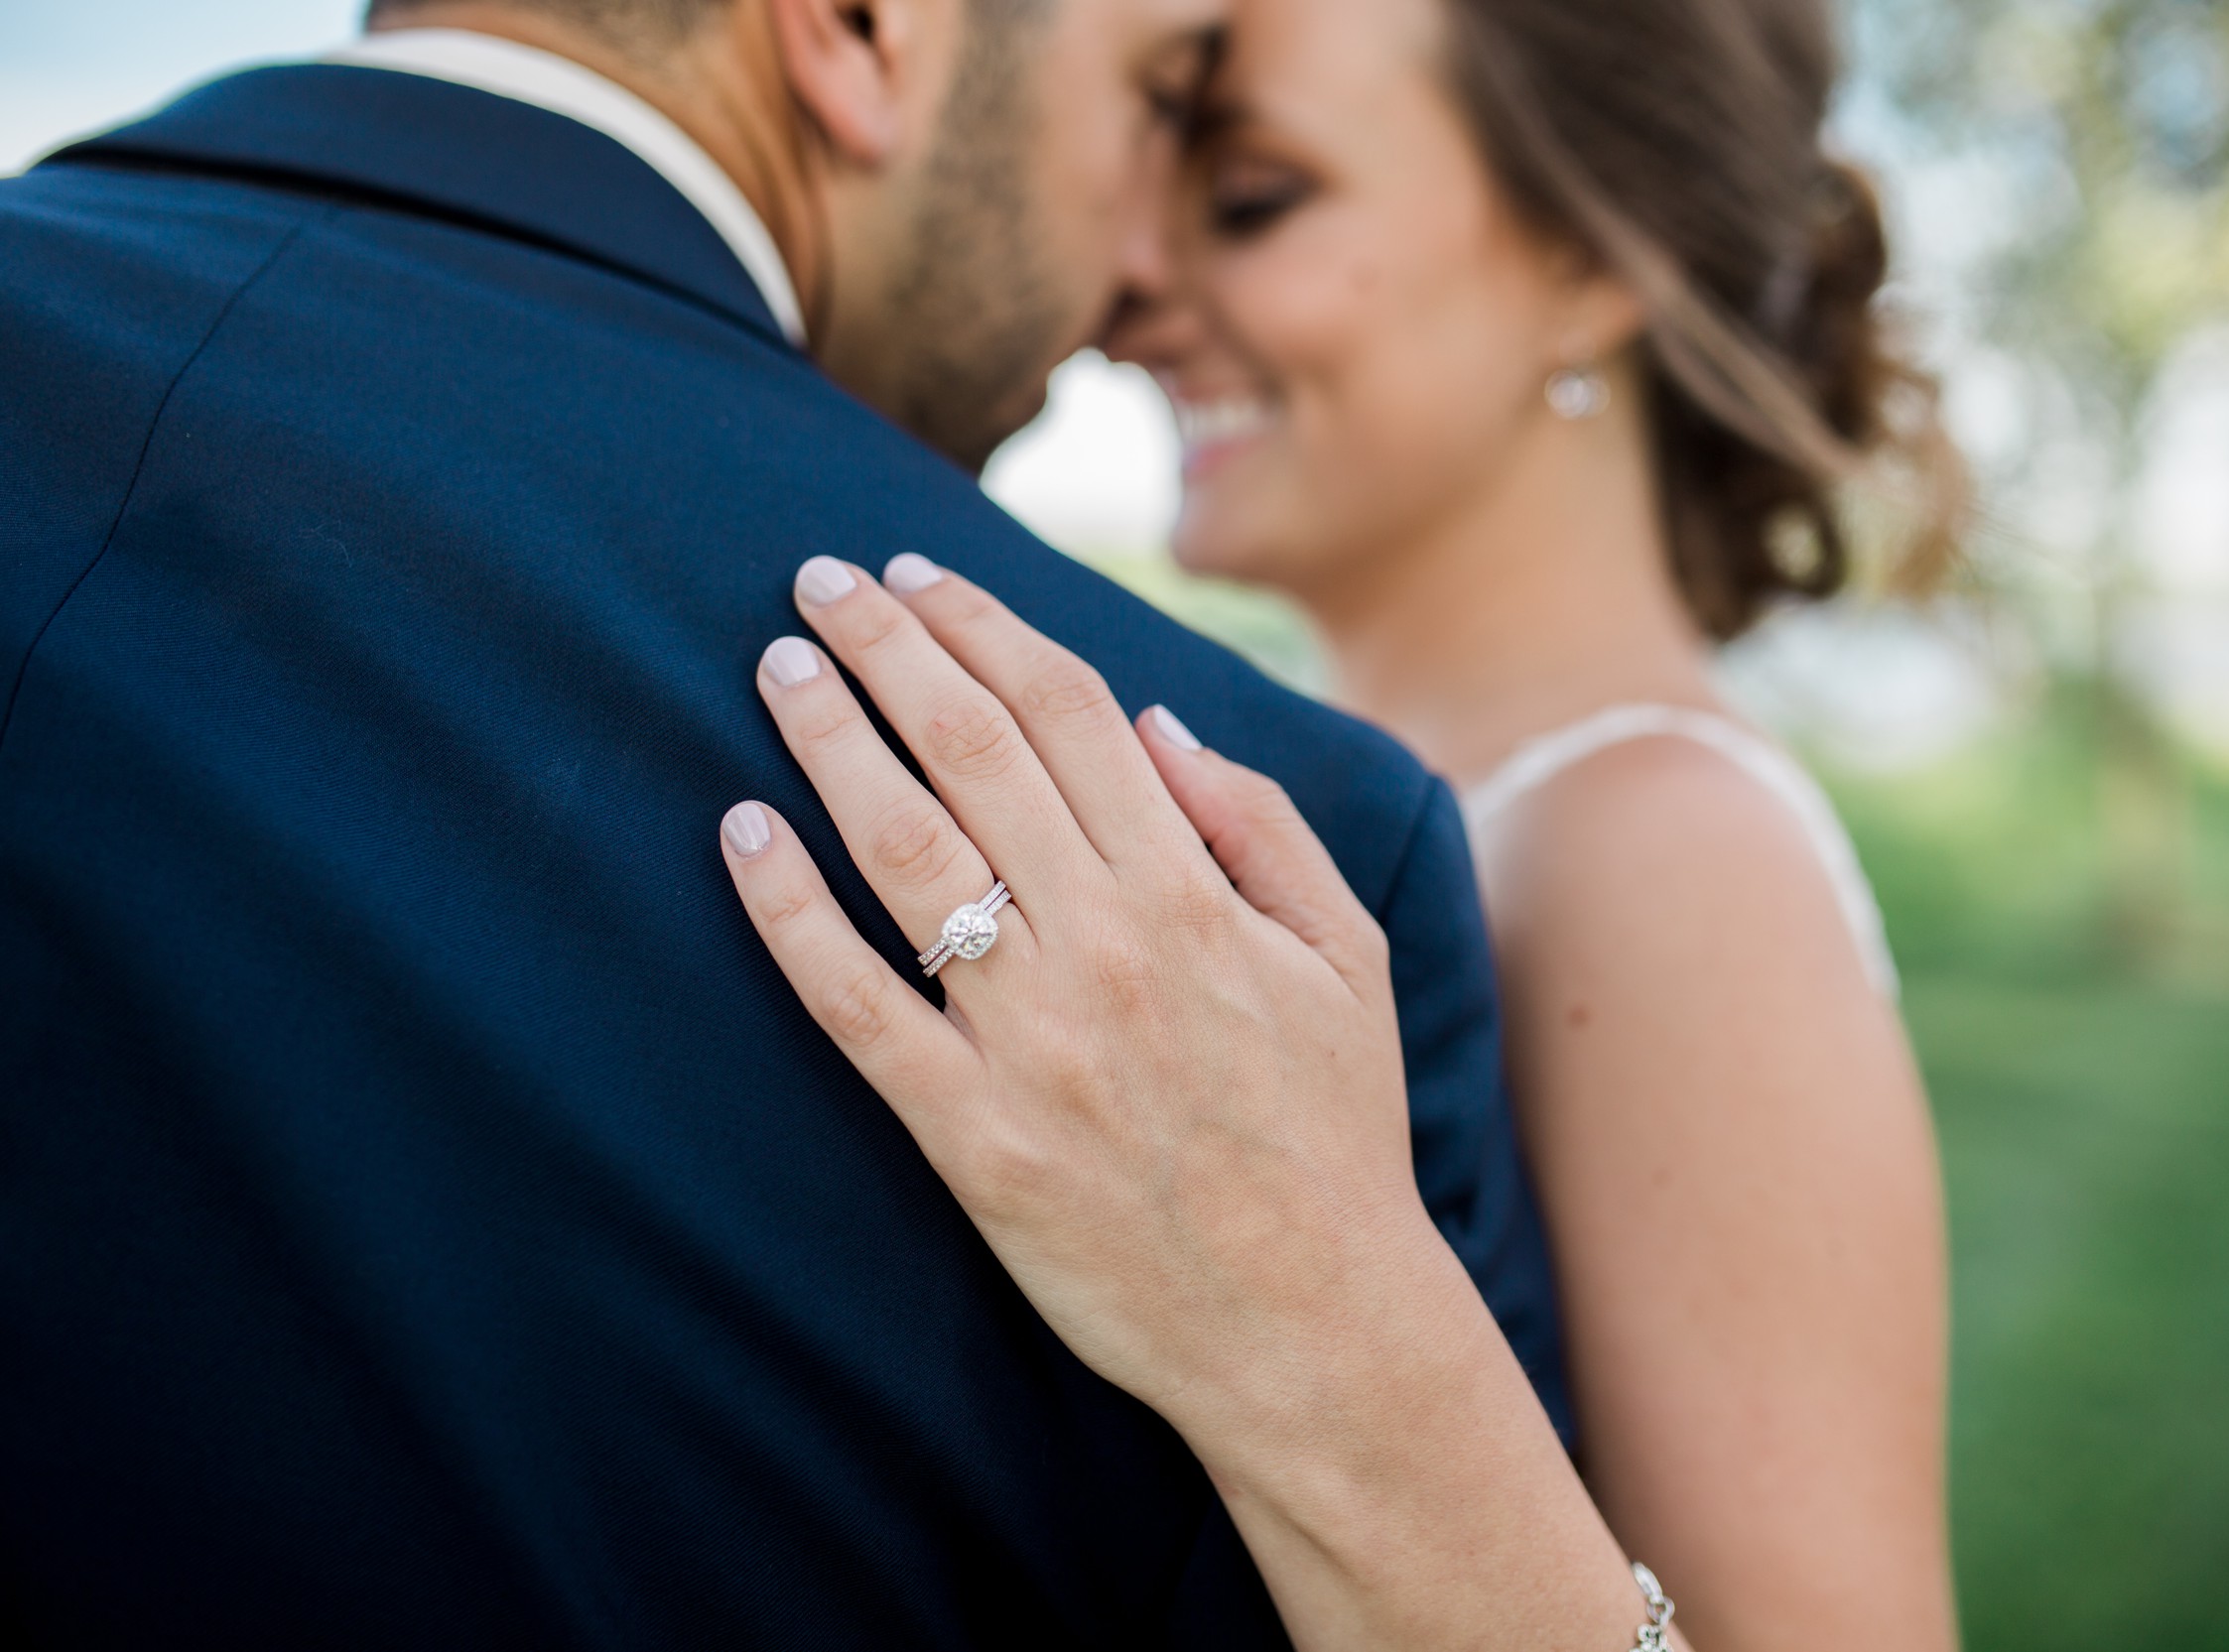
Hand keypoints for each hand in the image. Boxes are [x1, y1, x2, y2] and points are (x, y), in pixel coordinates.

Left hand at [716, 553, 1430, 1424]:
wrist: (1316, 1326)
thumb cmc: (1337, 1136)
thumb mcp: (1347, 958)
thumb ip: (1261, 826)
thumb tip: (1157, 726)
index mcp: (1192, 893)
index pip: (1066, 710)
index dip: (982, 624)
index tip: (918, 573)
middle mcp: (1105, 946)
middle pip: (969, 750)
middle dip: (886, 646)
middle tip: (818, 578)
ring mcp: (1031, 1040)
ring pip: (904, 851)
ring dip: (829, 741)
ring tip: (776, 668)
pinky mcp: (970, 1135)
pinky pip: (856, 1004)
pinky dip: (789, 912)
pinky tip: (740, 833)